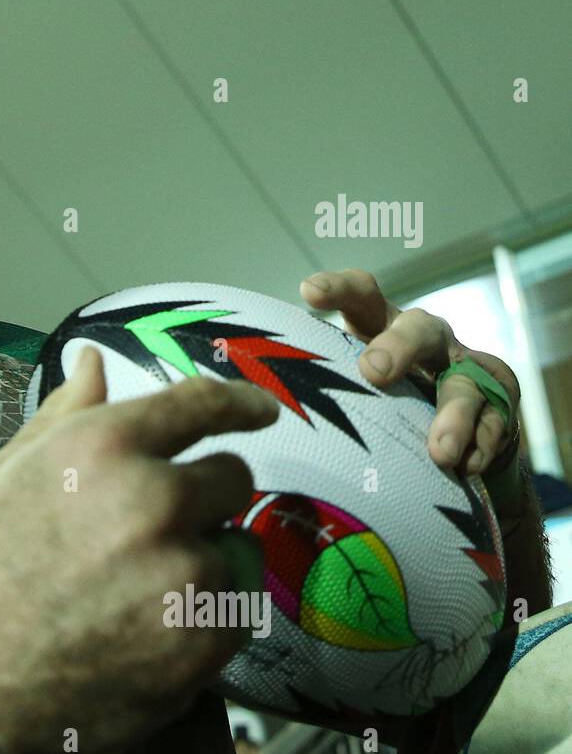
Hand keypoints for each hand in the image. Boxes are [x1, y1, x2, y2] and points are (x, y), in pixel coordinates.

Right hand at [0, 347, 280, 753]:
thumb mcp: (5, 475)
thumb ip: (63, 416)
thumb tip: (94, 359)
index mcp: (100, 447)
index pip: (200, 405)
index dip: (239, 405)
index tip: (260, 411)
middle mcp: (153, 498)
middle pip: (233, 477)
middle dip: (203, 498)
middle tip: (152, 534)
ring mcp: (185, 572)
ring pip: (240, 548)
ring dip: (208, 561)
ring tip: (144, 592)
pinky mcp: (206, 638)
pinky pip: (240, 609)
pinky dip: (209, 616)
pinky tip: (153, 631)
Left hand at [299, 269, 518, 475]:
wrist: (455, 433)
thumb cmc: (381, 400)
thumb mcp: (347, 384)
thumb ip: (313, 382)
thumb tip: (256, 403)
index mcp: (383, 327)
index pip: (363, 297)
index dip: (339, 289)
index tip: (309, 292)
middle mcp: (429, 340)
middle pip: (420, 329)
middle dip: (399, 346)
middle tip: (374, 371)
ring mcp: (466, 372)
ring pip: (463, 384)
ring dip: (451, 416)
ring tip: (439, 451)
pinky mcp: (497, 407)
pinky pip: (494, 423)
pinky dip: (481, 445)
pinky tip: (466, 465)